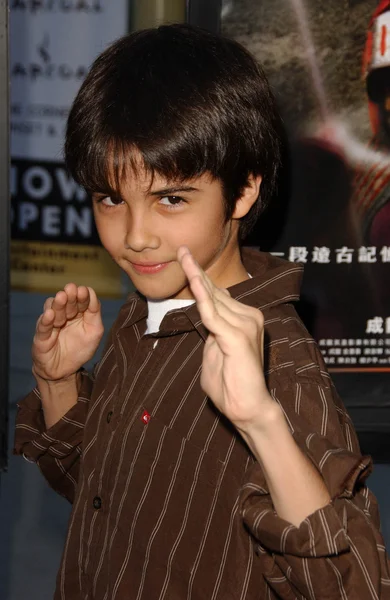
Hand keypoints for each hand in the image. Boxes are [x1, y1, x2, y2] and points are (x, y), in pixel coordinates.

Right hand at [32, 283, 103, 381]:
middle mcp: (64, 314)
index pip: (80, 300)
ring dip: (58, 304)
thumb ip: (94, 313)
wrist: (64, 371)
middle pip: (66, 302)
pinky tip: (50, 314)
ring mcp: (52, 323)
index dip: (82, 295)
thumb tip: (92, 293)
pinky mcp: (41, 336)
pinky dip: (46, 320)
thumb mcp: (94, 331)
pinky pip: (42, 326)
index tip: (84, 290)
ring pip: (53, 310)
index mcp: (78, 312)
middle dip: (70, 296)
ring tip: (62, 297)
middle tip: (71, 289)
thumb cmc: (79, 350)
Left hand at [177, 247, 276, 433]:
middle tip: (182, 249)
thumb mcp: (215, 352)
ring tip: (183, 257)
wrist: (248, 409)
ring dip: (196, 278)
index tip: (188, 259)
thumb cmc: (230, 386)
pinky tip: (192, 279)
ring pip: (213, 299)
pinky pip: (212, 313)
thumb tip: (206, 318)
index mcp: (244, 320)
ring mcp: (245, 325)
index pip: (220, 295)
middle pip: (216, 291)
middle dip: (196, 270)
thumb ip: (211, 333)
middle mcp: (249, 317)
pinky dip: (200, 296)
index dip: (202, 278)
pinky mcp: (237, 336)